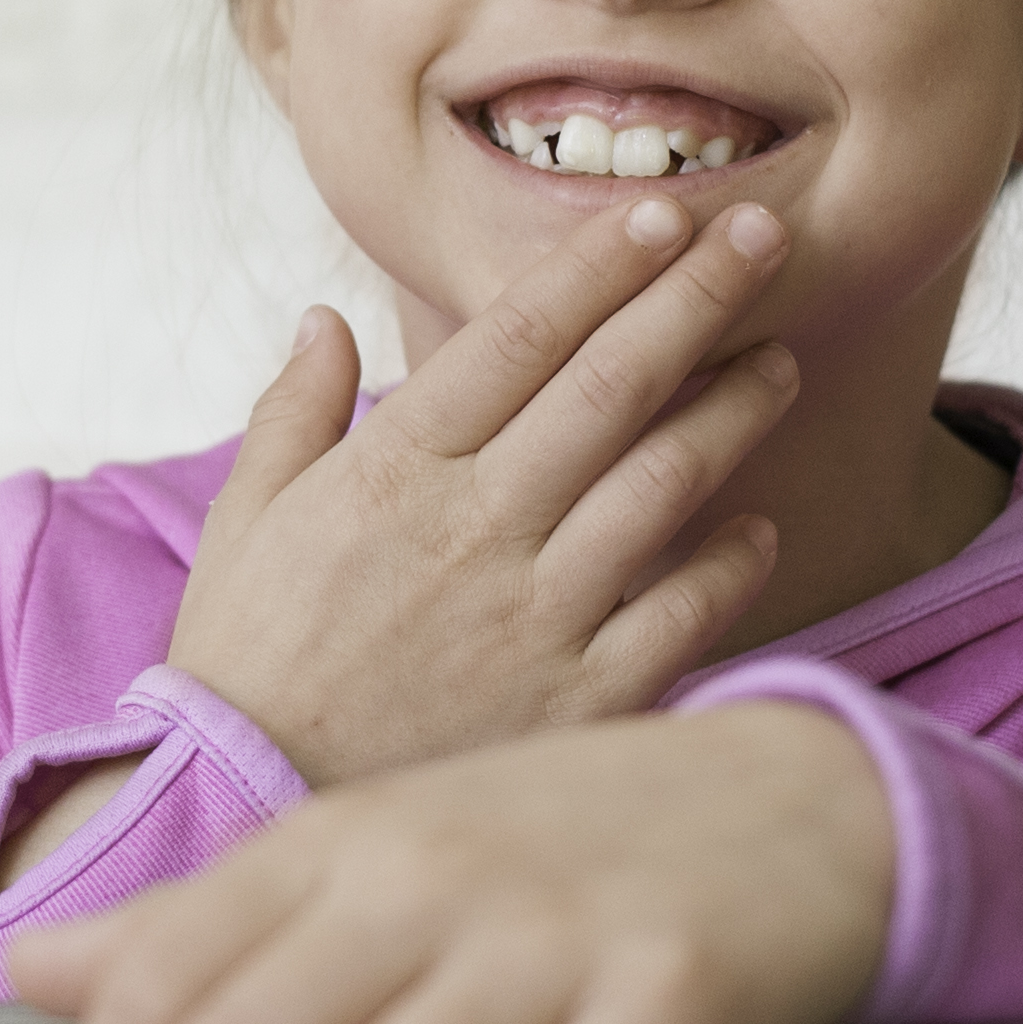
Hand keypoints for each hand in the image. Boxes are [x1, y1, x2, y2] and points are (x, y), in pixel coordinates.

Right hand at [167, 196, 801, 790]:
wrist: (247, 810)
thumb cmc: (248, 665)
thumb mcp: (245, 521)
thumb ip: (294, 411)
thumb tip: (326, 317)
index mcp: (395, 468)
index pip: (522, 334)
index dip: (601, 264)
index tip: (662, 213)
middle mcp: (477, 526)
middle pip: (614, 384)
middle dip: (697, 296)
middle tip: (764, 235)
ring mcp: (536, 614)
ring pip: (664, 483)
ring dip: (732, 411)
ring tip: (777, 362)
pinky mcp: (580, 700)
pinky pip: (683, 613)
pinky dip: (731, 562)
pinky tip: (754, 527)